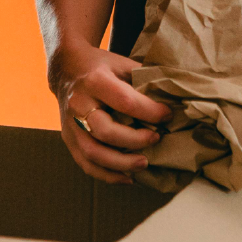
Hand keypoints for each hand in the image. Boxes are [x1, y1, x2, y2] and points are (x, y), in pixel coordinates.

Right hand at [50, 43, 171, 184]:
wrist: (66, 69)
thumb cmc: (102, 67)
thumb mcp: (122, 63)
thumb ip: (144, 79)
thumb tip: (174, 98)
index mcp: (95, 80)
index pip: (124, 101)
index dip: (149, 112)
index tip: (167, 116)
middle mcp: (79, 103)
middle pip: (105, 130)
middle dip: (135, 140)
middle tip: (156, 138)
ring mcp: (70, 124)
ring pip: (93, 152)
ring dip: (121, 163)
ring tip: (144, 163)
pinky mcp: (68, 139)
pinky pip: (85, 163)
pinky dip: (107, 175)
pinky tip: (128, 177)